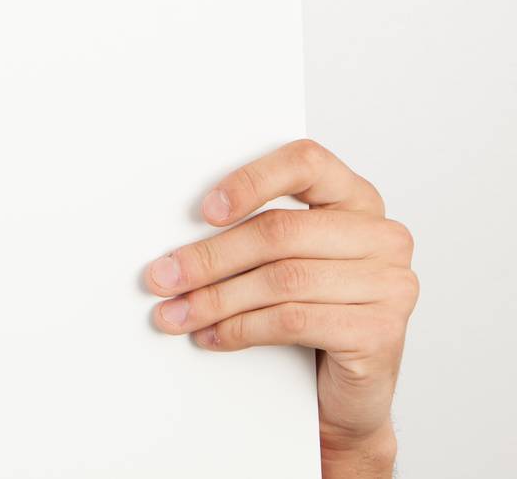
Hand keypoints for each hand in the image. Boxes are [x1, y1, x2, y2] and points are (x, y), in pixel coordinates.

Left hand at [146, 139, 416, 478]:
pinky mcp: (381, 330)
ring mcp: (390, 283)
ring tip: (177, 313)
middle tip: (163, 277)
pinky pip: (294, 320)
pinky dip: (242, 329)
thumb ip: (255, 235)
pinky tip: (214, 335)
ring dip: (217, 299)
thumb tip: (179, 244)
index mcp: (356, 199)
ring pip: (282, 280)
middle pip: (281, 231)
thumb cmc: (314, 312)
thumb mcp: (287, 261)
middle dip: (210, 258)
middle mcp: (382, 235)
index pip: (306, 163)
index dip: (251, 181)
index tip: (204, 211)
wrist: (348, 390)